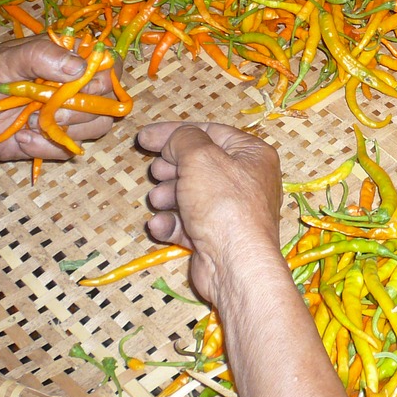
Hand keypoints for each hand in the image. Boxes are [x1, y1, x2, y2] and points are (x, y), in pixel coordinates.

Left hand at [0, 37, 119, 167]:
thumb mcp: (0, 61)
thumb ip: (38, 56)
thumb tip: (79, 66)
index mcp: (63, 57)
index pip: (107, 62)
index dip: (104, 75)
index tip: (81, 84)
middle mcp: (71, 86)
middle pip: (110, 98)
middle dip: (84, 107)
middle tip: (51, 109)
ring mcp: (65, 115)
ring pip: (98, 125)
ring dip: (69, 128)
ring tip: (32, 123)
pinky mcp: (53, 141)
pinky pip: (72, 148)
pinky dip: (49, 145)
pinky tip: (23, 137)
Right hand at [138, 122, 282, 302]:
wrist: (235, 264)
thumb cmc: (223, 203)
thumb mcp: (200, 157)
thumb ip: (184, 139)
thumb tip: (176, 141)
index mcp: (252, 154)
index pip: (209, 133)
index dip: (174, 133)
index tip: (144, 138)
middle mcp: (245, 180)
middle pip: (198, 164)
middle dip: (171, 168)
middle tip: (156, 172)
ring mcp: (230, 210)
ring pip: (189, 194)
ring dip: (168, 195)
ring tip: (158, 200)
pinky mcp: (215, 236)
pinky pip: (188, 223)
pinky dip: (172, 223)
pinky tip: (160, 226)